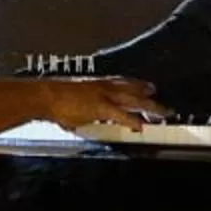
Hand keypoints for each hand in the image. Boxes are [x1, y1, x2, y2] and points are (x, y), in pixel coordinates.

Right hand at [40, 77, 169, 131]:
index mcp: (98, 84)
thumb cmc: (55, 99)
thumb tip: (85, 118)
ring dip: (150, 106)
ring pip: (134, 100)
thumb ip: (86, 110)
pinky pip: (121, 114)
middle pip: (134, 91)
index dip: (138, 86)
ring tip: (163, 113)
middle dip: (150, 97)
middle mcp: (105, 87)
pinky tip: (140, 127)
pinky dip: (132, 121)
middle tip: (165, 104)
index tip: (149, 88)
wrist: (46, 96)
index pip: (124, 83)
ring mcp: (104, 96)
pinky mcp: (101, 107)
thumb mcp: (76, 102)